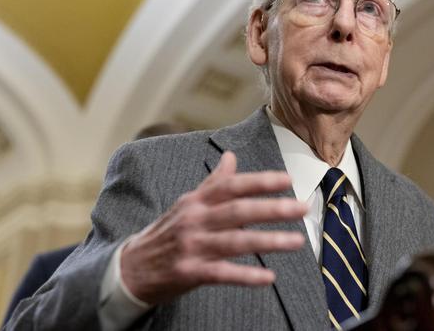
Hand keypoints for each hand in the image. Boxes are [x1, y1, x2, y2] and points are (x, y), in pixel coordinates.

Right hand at [120, 151, 306, 303]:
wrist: (131, 268)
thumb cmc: (167, 232)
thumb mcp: (188, 203)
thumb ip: (214, 182)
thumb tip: (232, 156)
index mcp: (197, 200)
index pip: (231, 185)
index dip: (259, 181)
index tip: (287, 179)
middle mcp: (195, 219)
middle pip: (238, 211)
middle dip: (273, 209)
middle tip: (303, 207)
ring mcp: (192, 246)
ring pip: (235, 242)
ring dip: (269, 242)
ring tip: (297, 241)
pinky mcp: (189, 272)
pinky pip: (222, 274)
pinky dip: (246, 276)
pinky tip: (269, 277)